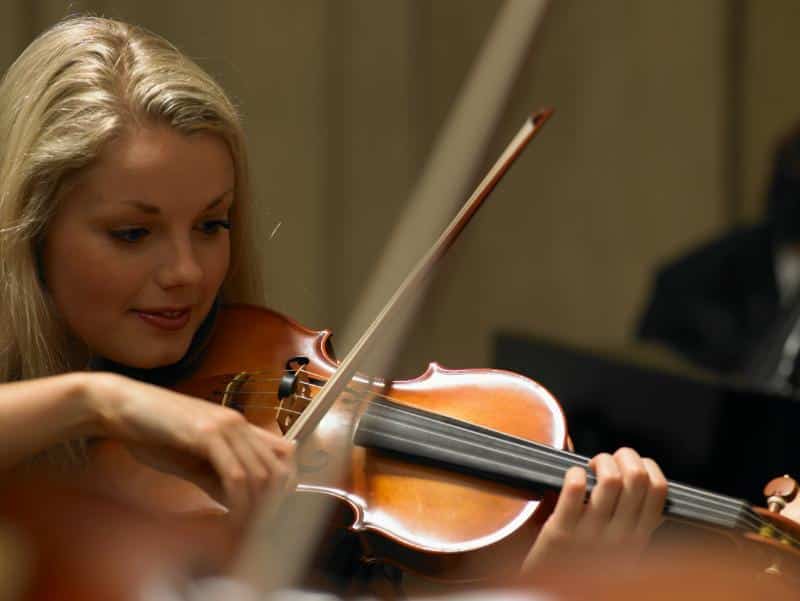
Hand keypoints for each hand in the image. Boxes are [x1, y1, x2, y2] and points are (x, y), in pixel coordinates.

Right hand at [88, 372, 294, 520]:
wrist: (121, 406)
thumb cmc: (151, 433)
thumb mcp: (192, 459)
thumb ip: (218, 477)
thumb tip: (239, 504)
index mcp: (239, 426)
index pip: (286, 455)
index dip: (284, 488)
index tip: (268, 514)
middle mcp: (239, 424)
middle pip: (279, 470)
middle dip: (271, 507)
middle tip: (255, 530)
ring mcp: (226, 426)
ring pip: (261, 475)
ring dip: (255, 510)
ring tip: (241, 530)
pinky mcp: (207, 434)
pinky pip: (236, 475)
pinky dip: (237, 502)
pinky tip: (228, 517)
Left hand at [522, 447, 666, 572]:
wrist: (550, 594)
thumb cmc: (584, 564)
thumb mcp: (622, 548)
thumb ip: (633, 519)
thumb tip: (644, 477)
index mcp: (639, 538)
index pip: (660, 489)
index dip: (647, 465)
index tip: (632, 463)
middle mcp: (621, 538)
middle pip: (637, 477)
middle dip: (622, 456)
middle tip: (606, 461)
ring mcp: (591, 535)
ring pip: (610, 480)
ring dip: (599, 462)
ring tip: (588, 468)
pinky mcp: (560, 532)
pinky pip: (575, 489)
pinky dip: (574, 473)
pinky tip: (571, 476)